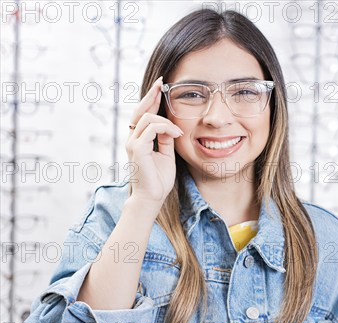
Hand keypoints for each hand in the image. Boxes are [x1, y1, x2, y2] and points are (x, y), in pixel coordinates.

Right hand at [125, 76, 183, 204]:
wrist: (152, 197)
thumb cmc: (158, 179)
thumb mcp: (166, 154)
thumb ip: (165, 139)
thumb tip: (171, 126)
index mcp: (139, 139)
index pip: (143, 113)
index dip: (151, 98)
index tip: (161, 86)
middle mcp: (132, 138)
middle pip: (140, 109)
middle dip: (152, 94)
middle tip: (162, 83)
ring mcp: (133, 143)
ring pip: (148, 117)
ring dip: (167, 121)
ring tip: (178, 133)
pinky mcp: (137, 149)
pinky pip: (152, 128)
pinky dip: (166, 128)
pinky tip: (176, 135)